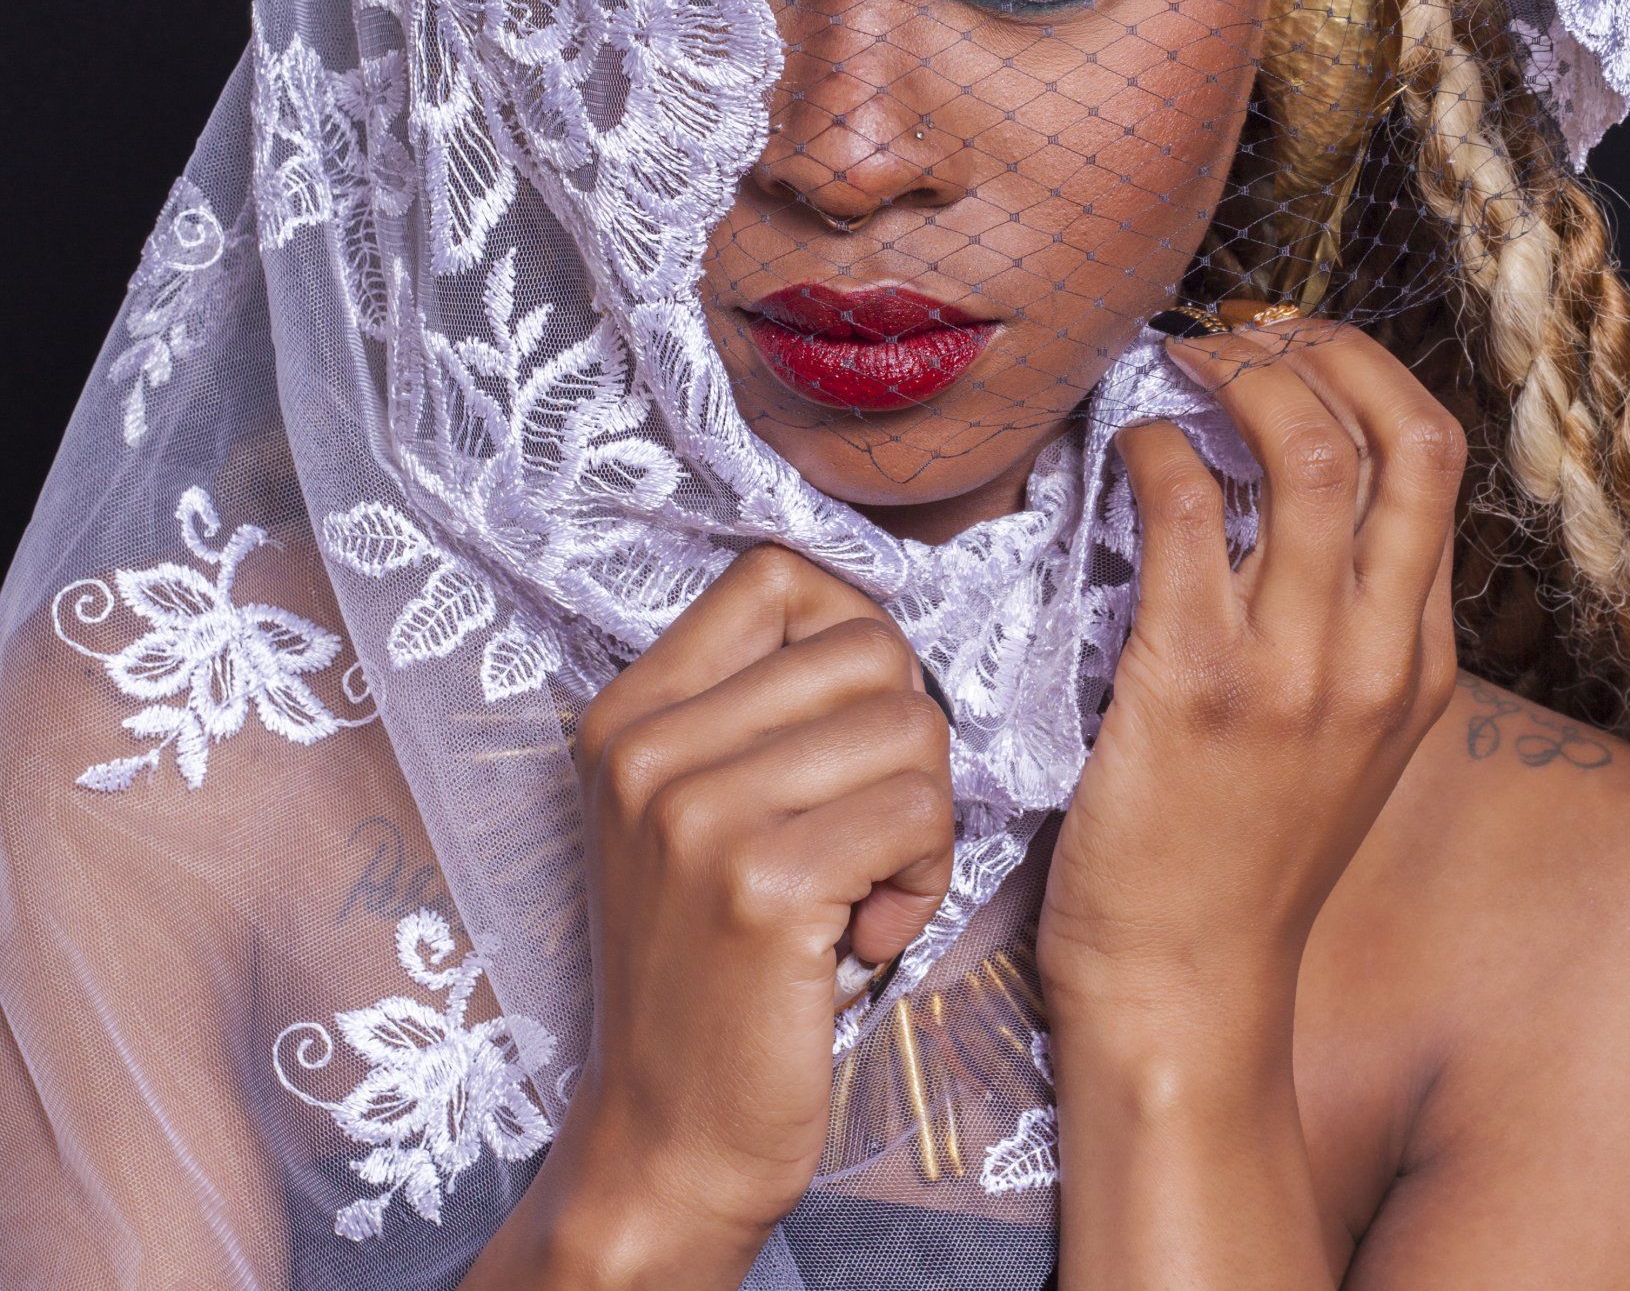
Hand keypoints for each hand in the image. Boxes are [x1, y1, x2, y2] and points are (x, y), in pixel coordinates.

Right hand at [511, 547, 953, 1286]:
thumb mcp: (693, 808)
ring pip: (911, 726)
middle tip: (866, 829)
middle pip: (868, 647)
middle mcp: (647, 747)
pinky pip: (920, 814)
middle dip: (905, 738)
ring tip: (866, 885)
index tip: (849, 729)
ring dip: (923, 816)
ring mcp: (696, 812)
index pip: (777, 572)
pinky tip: (869, 931)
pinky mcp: (762, 884)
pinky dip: (925, 878)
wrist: (668, 1134)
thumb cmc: (715, 960)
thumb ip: (762, 705)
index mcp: (628, 712)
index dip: (853, 636)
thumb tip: (879, 619)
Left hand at [1036, 321, 1464, 1050]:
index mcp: (1417, 663)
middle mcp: (1375, 655)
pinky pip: (1185, 509)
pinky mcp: (1192, 686)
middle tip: (1239, 332)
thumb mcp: (1333, 748)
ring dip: (1237, 376)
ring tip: (1176, 366)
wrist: (1183, 997)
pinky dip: (1155, 448)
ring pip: (1305, 452)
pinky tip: (1126, 452)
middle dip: (1322, 345)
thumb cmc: (1234, 866)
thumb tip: (1267, 500)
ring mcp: (1292, 671)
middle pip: (1401, 436)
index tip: (1294, 347)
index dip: (1366, 372)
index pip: (1436, 464)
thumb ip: (1333, 631)